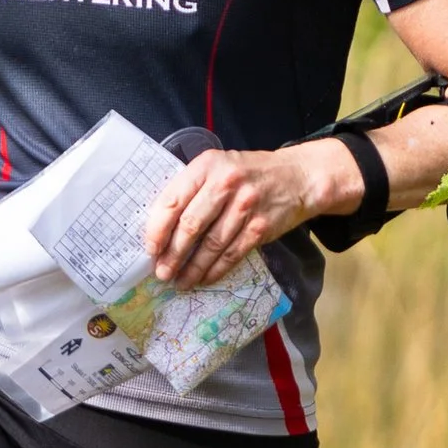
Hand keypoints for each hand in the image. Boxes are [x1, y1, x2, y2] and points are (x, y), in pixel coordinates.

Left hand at [144, 141, 364, 290]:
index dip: (157, 229)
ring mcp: (245, 206)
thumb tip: (161, 228)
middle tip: (162, 273)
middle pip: (191, 226)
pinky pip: (232, 254)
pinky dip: (215, 270)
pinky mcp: (260, 227)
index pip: (173, 200)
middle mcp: (226, 183)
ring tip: (180, 281)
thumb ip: (193, 189)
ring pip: (211, 245)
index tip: (150, 250)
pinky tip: (204, 278)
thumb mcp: (218, 167)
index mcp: (207, 166)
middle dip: (172, 254)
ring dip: (192, 268)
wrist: (298, 177)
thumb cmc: (249, 174)